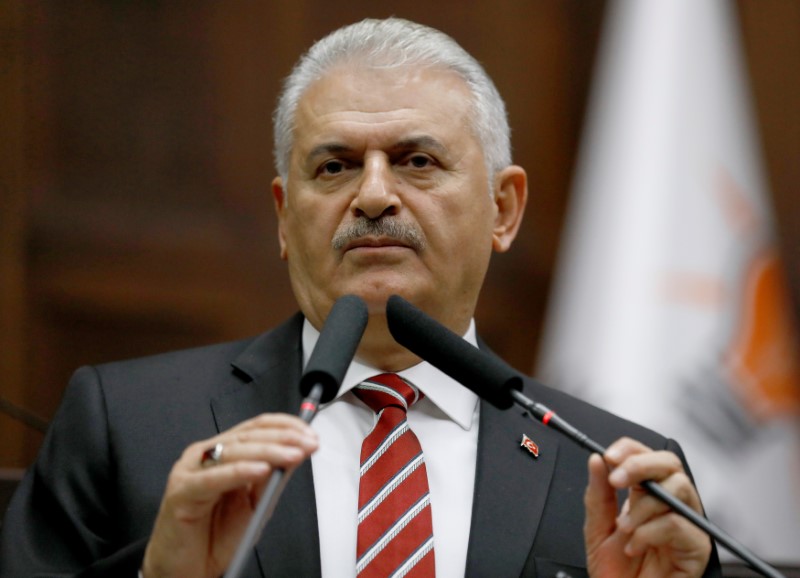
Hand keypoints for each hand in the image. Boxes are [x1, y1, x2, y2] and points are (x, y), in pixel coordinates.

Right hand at [141, 414, 318, 577]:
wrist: (187, 569)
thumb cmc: (216, 536)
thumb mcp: (256, 503)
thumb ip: (274, 477)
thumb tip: (299, 451)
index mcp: (224, 453)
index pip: (257, 427)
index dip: (285, 426)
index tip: (310, 434)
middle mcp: (206, 456)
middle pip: (248, 436)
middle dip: (283, 438)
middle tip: (307, 444)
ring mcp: (191, 470)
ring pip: (233, 451)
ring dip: (268, 451)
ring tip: (292, 455)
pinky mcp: (180, 492)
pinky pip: (212, 478)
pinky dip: (238, 472)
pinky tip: (259, 470)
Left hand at [584, 437, 710, 577]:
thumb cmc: (617, 573)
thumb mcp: (598, 530)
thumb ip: (597, 495)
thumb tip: (596, 460)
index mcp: (644, 495)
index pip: (645, 456)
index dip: (629, 449)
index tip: (609, 457)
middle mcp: (668, 504)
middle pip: (669, 463)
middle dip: (640, 465)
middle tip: (617, 480)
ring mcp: (685, 522)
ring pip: (677, 487)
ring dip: (643, 505)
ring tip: (625, 529)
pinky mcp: (696, 545)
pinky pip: (678, 523)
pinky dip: (650, 532)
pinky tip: (635, 547)